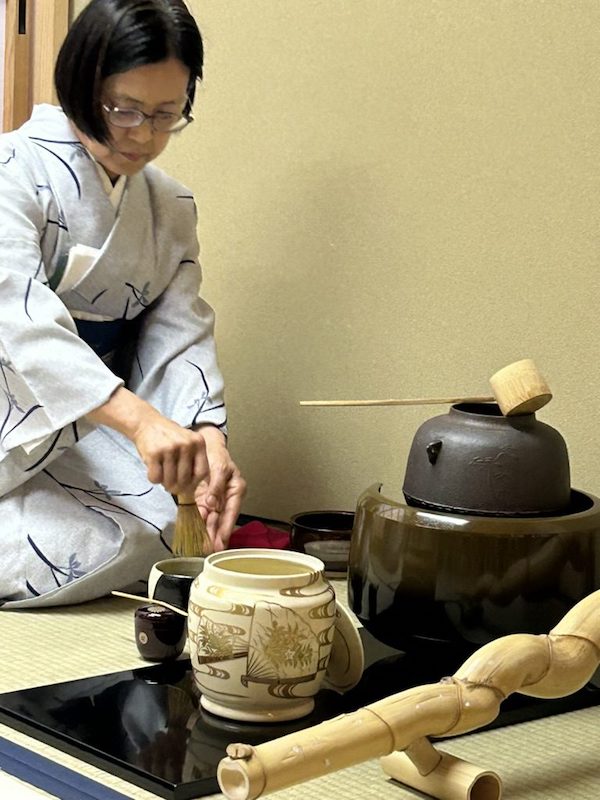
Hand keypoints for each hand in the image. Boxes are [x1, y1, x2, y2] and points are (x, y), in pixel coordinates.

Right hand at [86, 387, 209, 494]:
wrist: (146, 423)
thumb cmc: (169, 438)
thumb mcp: (188, 442)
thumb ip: (194, 461)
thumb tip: (195, 488)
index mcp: (198, 442)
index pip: (202, 472)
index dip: (194, 484)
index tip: (187, 487)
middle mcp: (186, 444)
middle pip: (185, 479)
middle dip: (177, 487)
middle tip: (170, 486)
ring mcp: (170, 448)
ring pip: (169, 481)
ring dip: (164, 483)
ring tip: (162, 475)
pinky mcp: (154, 453)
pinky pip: (155, 477)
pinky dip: (153, 478)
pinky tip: (153, 469)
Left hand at [192, 425, 246, 550]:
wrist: (205, 444)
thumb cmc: (217, 453)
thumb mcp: (220, 466)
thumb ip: (217, 485)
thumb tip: (212, 503)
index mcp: (236, 490)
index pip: (231, 513)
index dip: (225, 528)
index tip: (221, 541)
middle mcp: (227, 497)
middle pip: (222, 520)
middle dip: (216, 536)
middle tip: (210, 550)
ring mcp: (216, 499)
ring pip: (212, 520)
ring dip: (208, 533)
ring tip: (203, 547)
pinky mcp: (204, 499)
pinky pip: (202, 515)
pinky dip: (200, 525)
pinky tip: (196, 535)